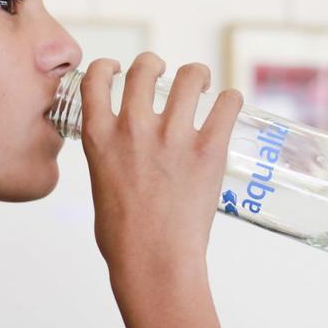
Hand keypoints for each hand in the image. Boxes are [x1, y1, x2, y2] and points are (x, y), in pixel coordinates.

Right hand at [80, 53, 242, 292]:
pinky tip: (228, 105)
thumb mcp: (100, 186)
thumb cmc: (123, 238)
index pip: (96, 78)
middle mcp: (133, 128)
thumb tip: (124, 157)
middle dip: (155, 64)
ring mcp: (172, 137)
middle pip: (144, 68)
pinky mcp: (208, 150)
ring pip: (189, 76)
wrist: (152, 263)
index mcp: (99, 137)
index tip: (119, 69)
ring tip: (202, 85)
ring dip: (196, 75)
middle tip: (167, 76)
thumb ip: (110, 160)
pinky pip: (227, 105)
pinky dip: (230, 100)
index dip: (108, 66)